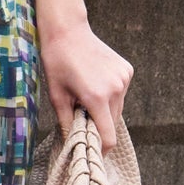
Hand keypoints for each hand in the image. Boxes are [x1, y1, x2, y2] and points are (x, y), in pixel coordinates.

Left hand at [39, 17, 133, 149]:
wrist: (67, 31)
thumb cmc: (57, 63)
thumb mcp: (56, 96)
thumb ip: (67, 123)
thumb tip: (74, 144)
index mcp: (96, 98)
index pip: (108, 137)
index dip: (101, 149)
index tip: (93, 153)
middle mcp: (115, 89)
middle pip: (113, 122)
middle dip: (100, 125)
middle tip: (82, 118)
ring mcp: (124, 78)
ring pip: (118, 107)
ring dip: (105, 109)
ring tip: (87, 95)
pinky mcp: (127, 70)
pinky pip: (121, 92)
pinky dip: (110, 94)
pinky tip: (96, 81)